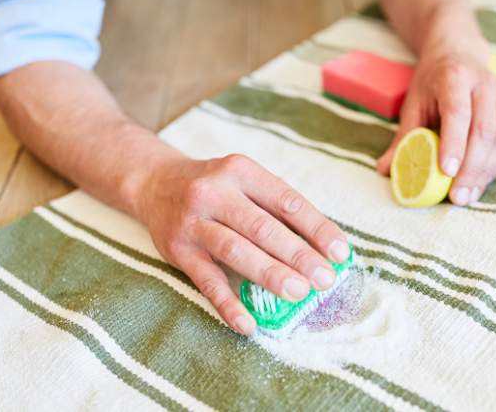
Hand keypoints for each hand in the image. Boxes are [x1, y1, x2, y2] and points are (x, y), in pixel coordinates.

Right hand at [137, 154, 348, 334]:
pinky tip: (248, 324)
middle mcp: (215, 192)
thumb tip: (324, 246)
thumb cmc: (216, 187)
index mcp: (241, 171)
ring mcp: (193, 222)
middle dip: (298, 255)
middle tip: (325, 280)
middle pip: (263, 227)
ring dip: (270, 274)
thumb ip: (277, 208)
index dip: (317, 228)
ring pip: (236, 251)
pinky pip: (206, 281)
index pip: (287, 201)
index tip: (340, 253)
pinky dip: (227, 304)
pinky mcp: (177, 250)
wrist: (155, 183)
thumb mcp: (245, 182)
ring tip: (299, 293)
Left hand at [377, 52, 495, 204]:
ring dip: (484, 173)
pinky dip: (494, 168)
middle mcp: (484, 85)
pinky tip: (479, 183)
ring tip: (467, 196)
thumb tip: (384, 169)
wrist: (460, 56)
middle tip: (457, 197)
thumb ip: (403, 137)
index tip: (447, 171)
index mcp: (454, 78)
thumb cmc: (432, 85)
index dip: (454, 143)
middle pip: (483, 130)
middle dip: (471, 168)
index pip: (457, 112)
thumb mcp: (413, 104)